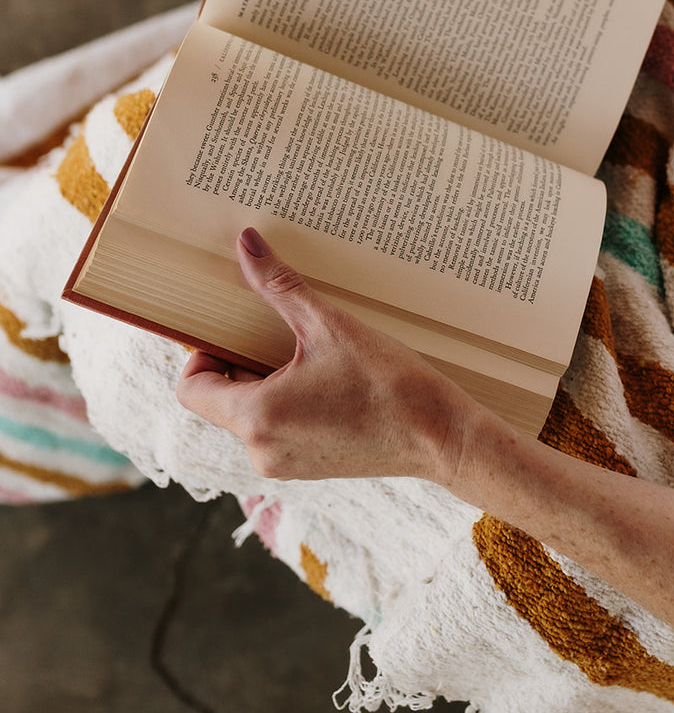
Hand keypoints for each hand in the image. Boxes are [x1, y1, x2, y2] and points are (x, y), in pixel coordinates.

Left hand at [176, 228, 472, 483]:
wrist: (442, 437)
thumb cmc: (389, 384)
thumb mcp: (330, 326)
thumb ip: (279, 286)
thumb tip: (247, 243)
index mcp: (256, 418)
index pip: (191, 388)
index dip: (202, 354)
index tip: (232, 330)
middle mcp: (262, 450)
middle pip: (221, 400)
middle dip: (241, 362)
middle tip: (276, 332)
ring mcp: (285, 465)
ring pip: (251, 416)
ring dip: (266, 383)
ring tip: (308, 355)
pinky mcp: (309, 469)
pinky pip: (278, 431)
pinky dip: (289, 404)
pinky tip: (327, 381)